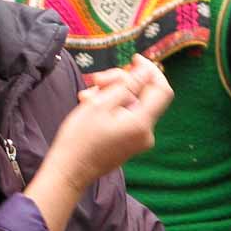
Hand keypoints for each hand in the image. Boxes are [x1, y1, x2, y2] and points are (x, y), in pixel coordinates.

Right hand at [43, 53, 172, 194]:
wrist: (69, 171)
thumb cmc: (80, 137)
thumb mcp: (101, 104)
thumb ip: (127, 85)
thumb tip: (146, 70)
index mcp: (142, 122)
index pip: (162, 89)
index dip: (150, 70)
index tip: (132, 59)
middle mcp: (146, 132)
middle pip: (143, 95)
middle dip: (121, 82)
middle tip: (96, 79)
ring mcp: (138, 140)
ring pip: (131, 104)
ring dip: (110, 94)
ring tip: (86, 95)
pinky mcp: (128, 143)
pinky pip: (125, 117)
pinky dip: (111, 107)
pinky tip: (90, 105)